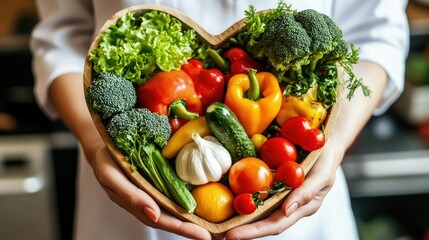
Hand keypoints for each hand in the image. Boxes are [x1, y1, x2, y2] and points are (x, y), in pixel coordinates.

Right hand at [89, 144, 212, 239]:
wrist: (103, 145)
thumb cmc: (105, 161)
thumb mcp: (111, 176)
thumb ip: (130, 196)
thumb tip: (154, 214)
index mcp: (136, 204)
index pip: (163, 220)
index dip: (183, 228)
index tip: (203, 235)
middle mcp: (147, 202)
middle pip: (173, 219)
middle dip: (193, 228)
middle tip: (215, 235)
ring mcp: (154, 193)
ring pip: (175, 209)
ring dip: (193, 218)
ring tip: (214, 226)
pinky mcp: (159, 181)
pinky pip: (174, 193)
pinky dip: (188, 201)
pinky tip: (203, 204)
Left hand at [224, 140, 344, 238]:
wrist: (326, 144)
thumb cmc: (327, 160)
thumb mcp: (322, 174)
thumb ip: (307, 193)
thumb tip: (287, 211)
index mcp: (302, 208)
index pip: (276, 224)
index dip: (254, 231)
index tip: (233, 235)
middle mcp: (289, 206)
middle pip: (263, 222)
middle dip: (242, 230)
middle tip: (219, 234)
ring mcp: (280, 196)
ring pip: (258, 211)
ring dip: (240, 218)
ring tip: (219, 225)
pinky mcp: (274, 184)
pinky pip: (257, 194)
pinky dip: (243, 200)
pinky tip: (228, 200)